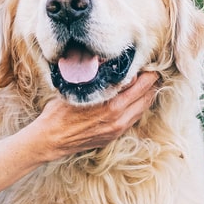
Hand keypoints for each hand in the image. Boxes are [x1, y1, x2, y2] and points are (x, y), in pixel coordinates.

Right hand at [28, 71, 159, 159]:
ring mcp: (118, 129)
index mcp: (111, 105)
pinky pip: (134, 118)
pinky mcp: (114, 135)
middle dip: (151, 82)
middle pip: (146, 96)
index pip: (139, 84)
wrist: (51, 139)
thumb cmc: (60, 112)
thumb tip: (112, 64)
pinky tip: (136, 98)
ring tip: (148, 83)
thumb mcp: (78, 90)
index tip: (147, 63)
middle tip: (152, 71)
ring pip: (143, 108)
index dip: (146, 72)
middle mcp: (118, 118)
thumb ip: (99, 80)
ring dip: (148, 95)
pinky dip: (139, 106)